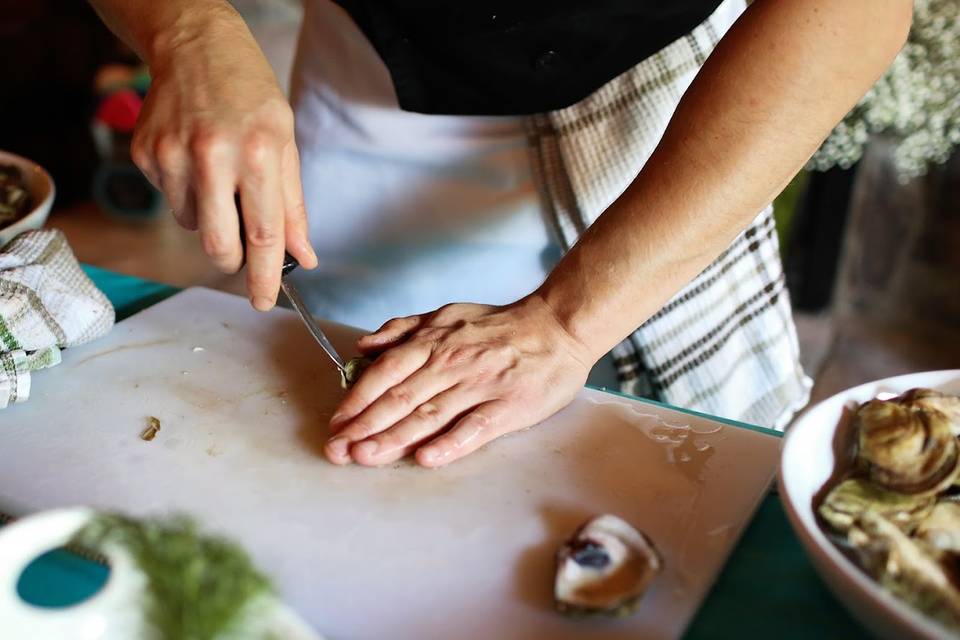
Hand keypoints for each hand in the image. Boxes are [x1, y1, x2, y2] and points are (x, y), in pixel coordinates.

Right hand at [130, 9, 316, 309]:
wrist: (196, 45)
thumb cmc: (250, 95)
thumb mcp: (286, 143)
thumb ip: (292, 207)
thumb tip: (303, 257)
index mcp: (259, 153)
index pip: (265, 235)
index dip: (266, 277)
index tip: (265, 302)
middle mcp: (213, 155)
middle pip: (220, 245)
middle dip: (233, 261)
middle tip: (241, 254)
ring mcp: (173, 154)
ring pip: (193, 224)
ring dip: (211, 216)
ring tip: (219, 174)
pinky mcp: (146, 153)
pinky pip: (169, 200)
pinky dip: (186, 193)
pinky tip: (194, 159)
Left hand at [323, 295, 593, 467]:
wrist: (558, 326)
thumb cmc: (500, 325)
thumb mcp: (447, 314)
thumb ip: (404, 330)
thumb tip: (364, 345)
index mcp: (434, 341)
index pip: (386, 373)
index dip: (357, 399)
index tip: (335, 423)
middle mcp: (452, 363)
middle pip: (400, 399)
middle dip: (364, 426)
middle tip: (337, 450)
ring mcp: (480, 386)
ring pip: (429, 416)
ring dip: (394, 439)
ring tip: (365, 457)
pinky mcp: (508, 406)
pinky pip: (474, 428)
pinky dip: (449, 444)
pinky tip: (425, 459)